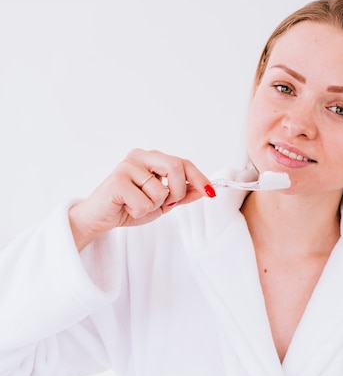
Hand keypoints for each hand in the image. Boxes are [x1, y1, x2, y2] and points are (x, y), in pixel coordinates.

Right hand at [69, 148, 213, 250]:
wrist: (100, 218)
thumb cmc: (129, 206)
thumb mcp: (163, 202)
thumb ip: (183, 194)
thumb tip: (205, 189)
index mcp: (152, 158)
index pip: (183, 162)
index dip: (199, 177)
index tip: (210, 192)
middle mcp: (140, 156)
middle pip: (175, 167)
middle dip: (178, 192)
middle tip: (168, 203)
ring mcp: (126, 166)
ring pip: (160, 190)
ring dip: (154, 206)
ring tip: (137, 204)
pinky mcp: (116, 180)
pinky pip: (144, 202)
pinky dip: (139, 211)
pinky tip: (126, 207)